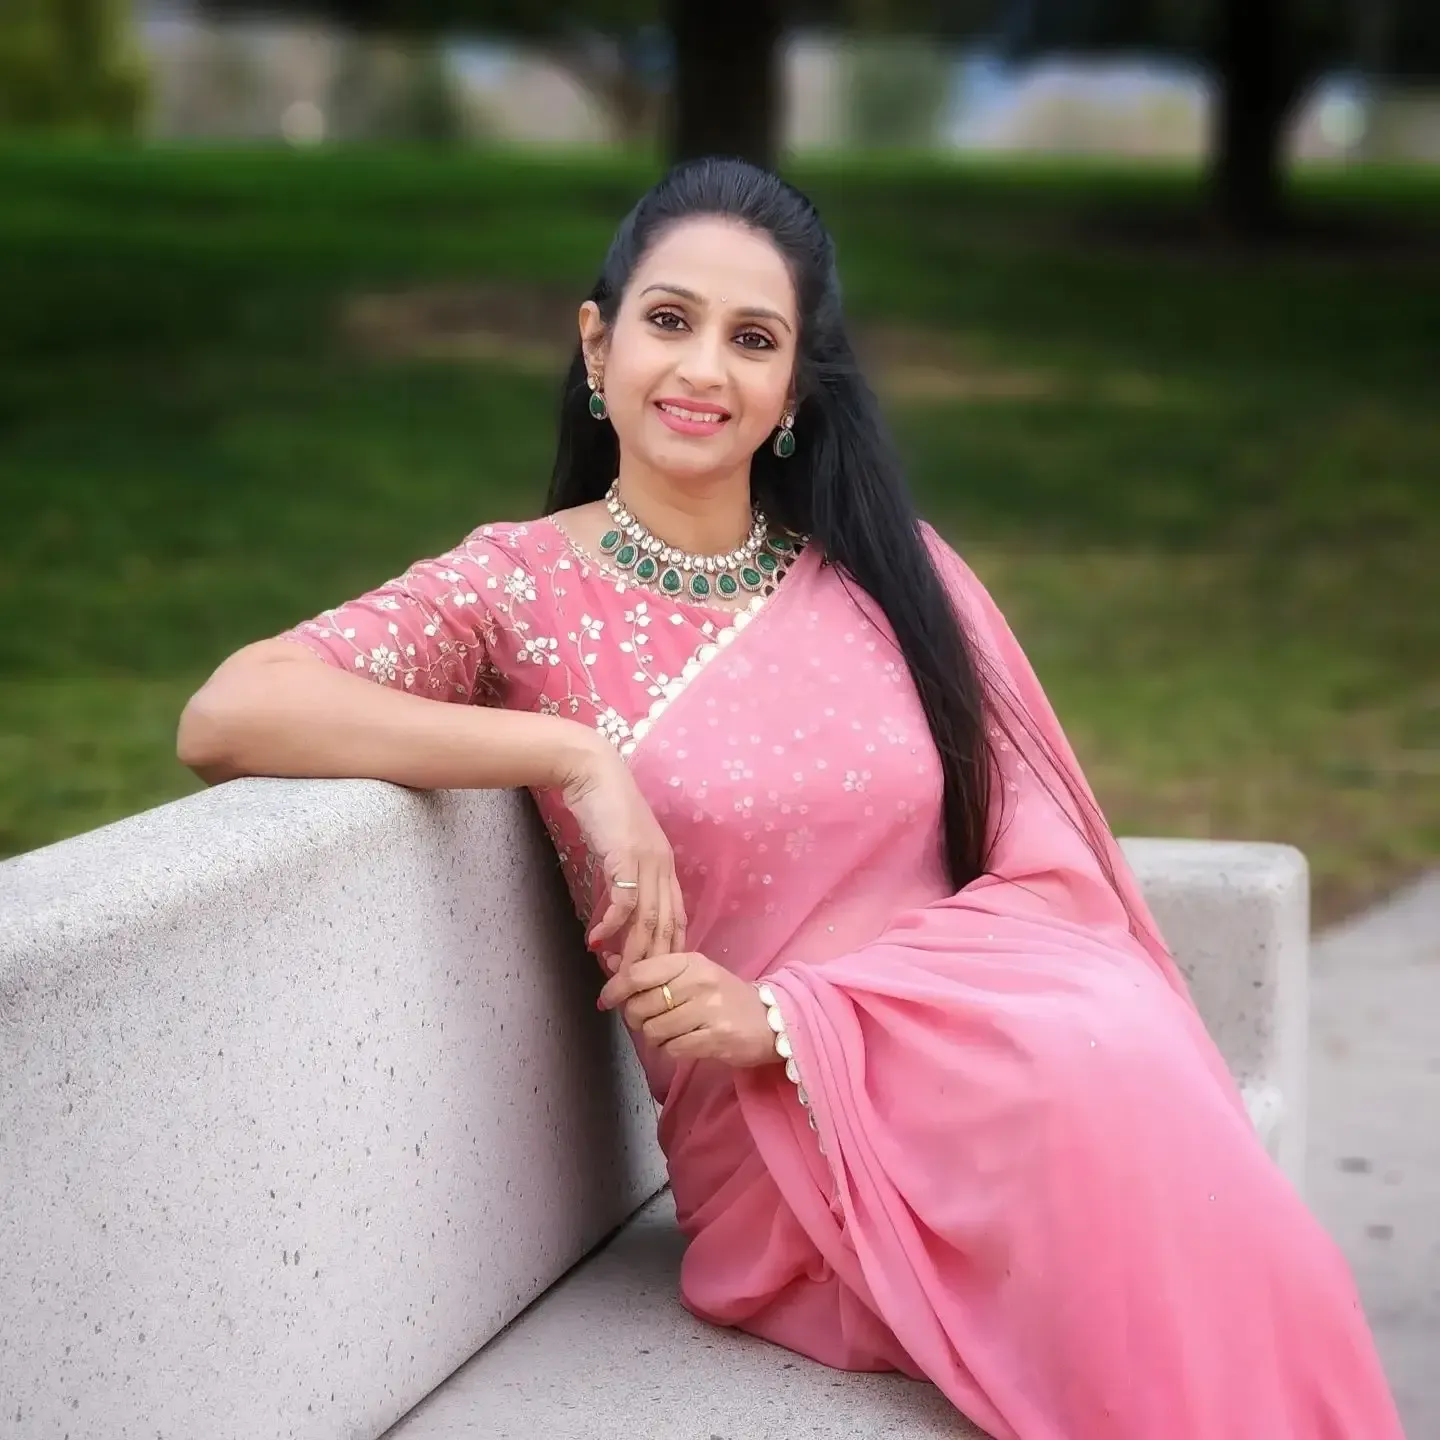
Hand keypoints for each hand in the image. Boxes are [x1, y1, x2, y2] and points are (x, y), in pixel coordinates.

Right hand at [559, 736, 686, 968]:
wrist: (592, 772)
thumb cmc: (603, 808)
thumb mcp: (620, 848)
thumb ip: (622, 879)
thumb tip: (614, 913)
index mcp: (666, 865)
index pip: (676, 918)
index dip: (668, 950)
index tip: (655, 977)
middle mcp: (663, 865)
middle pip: (666, 926)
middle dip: (653, 962)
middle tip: (636, 989)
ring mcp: (646, 861)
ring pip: (648, 920)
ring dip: (632, 953)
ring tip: (617, 976)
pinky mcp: (624, 856)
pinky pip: (623, 902)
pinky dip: (610, 926)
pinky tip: (597, 943)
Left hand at [597, 951, 778, 1068]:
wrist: (770, 1019)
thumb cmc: (723, 995)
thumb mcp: (692, 973)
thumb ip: (651, 969)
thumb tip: (609, 960)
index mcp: (690, 961)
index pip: (638, 973)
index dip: (615, 988)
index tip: (606, 1000)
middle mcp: (698, 981)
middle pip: (641, 1005)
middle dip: (636, 1018)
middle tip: (647, 1020)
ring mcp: (709, 1010)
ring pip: (654, 1030)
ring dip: (656, 1037)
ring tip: (671, 1032)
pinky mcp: (716, 1037)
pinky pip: (673, 1048)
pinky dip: (673, 1049)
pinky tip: (686, 1042)